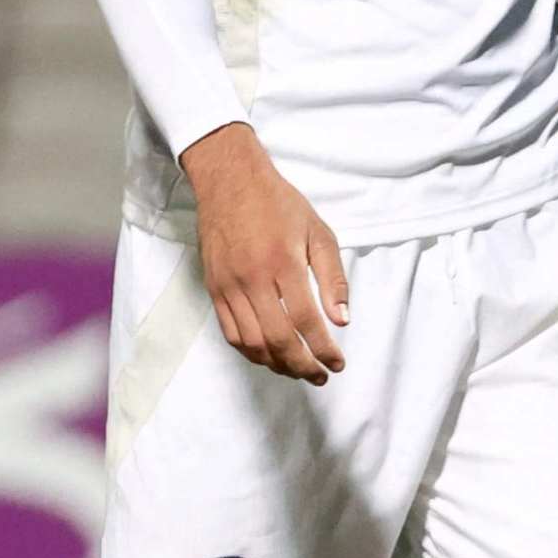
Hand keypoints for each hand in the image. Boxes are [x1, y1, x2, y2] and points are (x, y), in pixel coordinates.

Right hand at [183, 124, 347, 382]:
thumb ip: (333, 278)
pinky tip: (269, 355)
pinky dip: (251, 351)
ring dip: (276, 364)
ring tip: (297, 369)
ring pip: (251, 342)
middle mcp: (253, 280)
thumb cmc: (280, 205)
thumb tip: (343, 319)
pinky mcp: (214, 289)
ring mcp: (229, 286)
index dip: (324, 349)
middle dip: (302, 365)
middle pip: (278, 339)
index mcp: (283, 264)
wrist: (230, 182)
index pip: (307, 321)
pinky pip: (230, 332)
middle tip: (321, 375)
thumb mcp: (319, 233)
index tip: (338, 363)